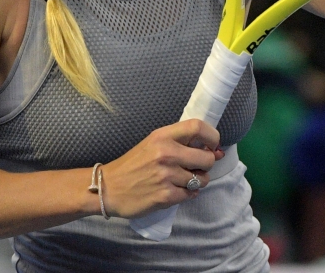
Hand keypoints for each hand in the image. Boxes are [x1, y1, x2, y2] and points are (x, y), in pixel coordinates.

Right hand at [99, 119, 223, 218]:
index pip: (197, 127)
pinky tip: (175, 190)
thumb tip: (216, 151)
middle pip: (207, 157)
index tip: (212, 145)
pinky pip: (191, 194)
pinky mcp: (165, 196)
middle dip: (207, 164)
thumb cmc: (133, 164)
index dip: (212, 136)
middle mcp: (166, 153)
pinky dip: (187, 193)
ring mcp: (166, 176)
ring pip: (202, 179)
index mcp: (162, 136)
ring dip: (197, 181)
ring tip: (182, 180)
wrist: (108, 188)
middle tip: (196, 167)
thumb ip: (181, 143)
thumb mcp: (153, 144)